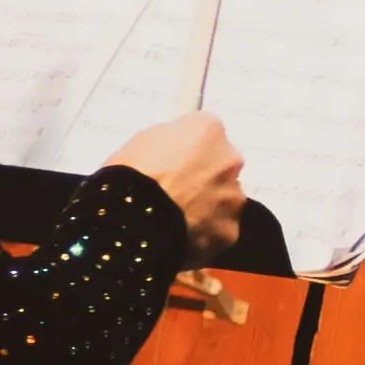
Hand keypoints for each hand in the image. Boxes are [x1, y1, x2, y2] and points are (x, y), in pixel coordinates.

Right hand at [118, 111, 248, 251]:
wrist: (134, 218)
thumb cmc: (132, 176)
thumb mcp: (141, 142)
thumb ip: (169, 142)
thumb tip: (172, 153)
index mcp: (208, 130)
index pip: (205, 134)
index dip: (186, 149)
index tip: (173, 161)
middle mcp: (230, 160)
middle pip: (220, 167)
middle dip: (202, 177)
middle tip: (173, 190)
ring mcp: (233, 197)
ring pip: (222, 200)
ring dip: (205, 206)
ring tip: (173, 217)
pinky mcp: (228, 230)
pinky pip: (217, 230)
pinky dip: (202, 233)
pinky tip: (179, 235)